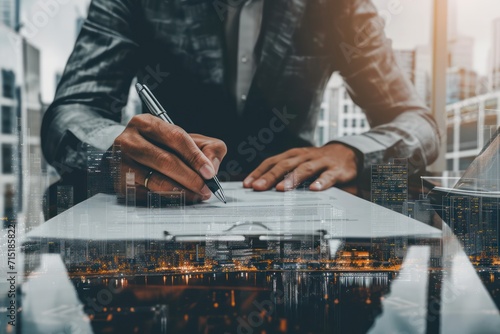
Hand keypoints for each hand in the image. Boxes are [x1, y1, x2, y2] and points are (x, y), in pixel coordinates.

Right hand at [113, 114, 226, 202]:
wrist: (127, 157)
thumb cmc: (160, 147)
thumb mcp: (185, 139)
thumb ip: (207, 147)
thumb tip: (212, 166)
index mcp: (147, 123)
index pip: (175, 137)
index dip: (195, 156)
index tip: (209, 172)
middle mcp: (130, 140)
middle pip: (165, 160)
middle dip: (191, 178)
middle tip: (206, 188)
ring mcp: (122, 163)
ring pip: (156, 180)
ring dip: (182, 191)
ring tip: (197, 195)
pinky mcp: (121, 183)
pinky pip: (149, 195)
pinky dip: (168, 199)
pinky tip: (181, 198)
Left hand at [242, 144, 357, 190]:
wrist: (347, 152)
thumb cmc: (318, 160)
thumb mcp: (299, 163)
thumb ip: (284, 172)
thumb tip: (261, 186)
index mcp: (293, 155)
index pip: (272, 162)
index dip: (259, 172)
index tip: (247, 184)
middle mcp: (304, 156)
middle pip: (284, 165)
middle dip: (270, 176)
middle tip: (258, 187)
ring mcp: (320, 162)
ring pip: (304, 169)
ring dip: (292, 179)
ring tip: (282, 189)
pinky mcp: (336, 170)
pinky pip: (328, 176)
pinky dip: (321, 182)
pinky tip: (314, 189)